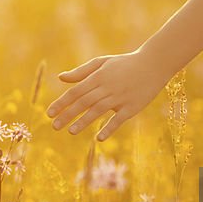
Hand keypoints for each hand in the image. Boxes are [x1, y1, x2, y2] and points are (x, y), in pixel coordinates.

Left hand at [47, 49, 173, 140]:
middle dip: (68, 114)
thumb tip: (61, 78)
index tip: (49, 113)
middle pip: (84, 102)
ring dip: (84, 121)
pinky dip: (109, 128)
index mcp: (98, 76)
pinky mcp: (133, 107)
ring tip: (71, 132)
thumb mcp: (102, 63)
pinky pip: (119, 119)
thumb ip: (81, 72)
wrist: (153, 64)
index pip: (76, 91)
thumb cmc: (124, 64)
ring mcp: (120, 97)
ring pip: (99, 110)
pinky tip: (99, 138)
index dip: (62, 103)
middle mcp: (108, 87)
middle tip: (54, 126)